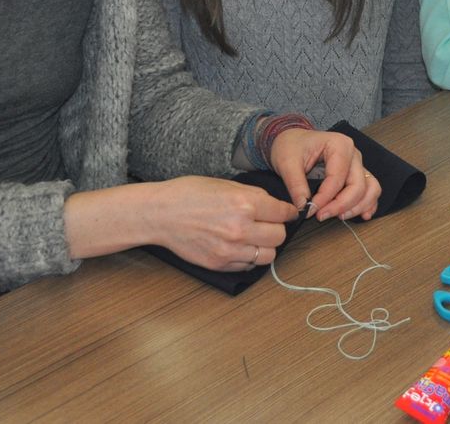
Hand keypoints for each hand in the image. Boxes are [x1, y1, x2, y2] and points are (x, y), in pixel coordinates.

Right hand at [152, 176, 297, 270]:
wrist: (161, 214)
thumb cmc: (189, 194)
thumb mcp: (226, 184)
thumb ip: (253, 196)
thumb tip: (274, 206)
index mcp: (245, 203)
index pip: (283, 212)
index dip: (288, 212)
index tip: (288, 213)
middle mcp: (240, 228)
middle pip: (280, 236)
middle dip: (277, 228)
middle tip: (268, 224)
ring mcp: (230, 249)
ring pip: (268, 255)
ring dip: (266, 246)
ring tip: (255, 237)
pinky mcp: (220, 263)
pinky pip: (248, 266)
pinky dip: (249, 257)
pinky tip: (239, 246)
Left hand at [270, 128, 379, 221]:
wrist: (293, 140)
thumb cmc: (291, 146)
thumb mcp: (287, 163)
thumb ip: (296, 185)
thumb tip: (304, 207)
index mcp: (339, 145)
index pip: (337, 178)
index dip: (325, 198)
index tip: (311, 210)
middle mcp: (353, 154)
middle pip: (358, 185)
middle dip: (342, 205)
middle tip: (322, 216)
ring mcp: (357, 164)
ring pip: (370, 189)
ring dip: (358, 206)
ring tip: (340, 217)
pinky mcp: (357, 174)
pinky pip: (371, 190)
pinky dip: (368, 203)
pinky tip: (362, 215)